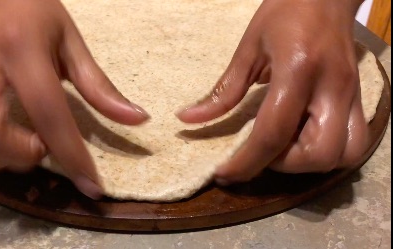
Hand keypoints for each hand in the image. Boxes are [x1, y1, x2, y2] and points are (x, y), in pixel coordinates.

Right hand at [0, 0, 148, 197]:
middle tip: (41, 148)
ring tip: (21, 146)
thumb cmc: (38, 15)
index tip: (92, 187)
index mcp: (22, 49)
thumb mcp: (73, 43)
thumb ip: (101, 86)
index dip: (70, 154)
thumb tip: (138, 119)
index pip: (47, 110)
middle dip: (17, 155)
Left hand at [177, 0, 367, 183]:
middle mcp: (331, 89)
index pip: (273, 133)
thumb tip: (187, 118)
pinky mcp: (359, 99)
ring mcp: (352, 96)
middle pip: (318, 154)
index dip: (245, 162)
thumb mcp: (248, 48)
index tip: (223, 174)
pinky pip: (354, 143)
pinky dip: (326, 152)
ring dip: (306, 162)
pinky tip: (303, 137)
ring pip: (343, 155)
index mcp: (297, 72)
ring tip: (283, 145)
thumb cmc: (285, 13)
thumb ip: (223, 90)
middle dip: (283, 165)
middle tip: (260, 151)